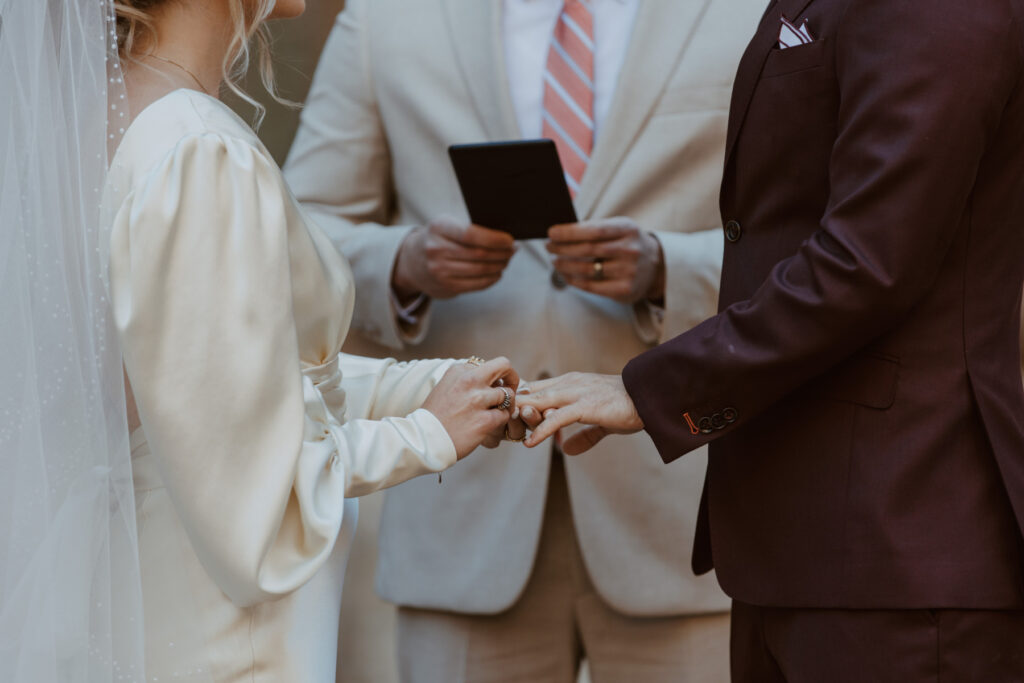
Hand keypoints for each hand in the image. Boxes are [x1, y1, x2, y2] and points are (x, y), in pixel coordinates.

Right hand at [393, 217, 515, 299]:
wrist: (413, 261)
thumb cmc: (441, 238)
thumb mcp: (447, 226)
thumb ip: (469, 229)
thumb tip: (505, 239)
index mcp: (438, 227)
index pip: (470, 234)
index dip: (494, 239)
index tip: (510, 240)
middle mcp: (436, 249)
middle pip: (478, 254)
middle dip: (502, 253)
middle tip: (513, 250)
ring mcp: (439, 270)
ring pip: (479, 270)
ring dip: (499, 266)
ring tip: (507, 260)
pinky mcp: (445, 286)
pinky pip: (476, 284)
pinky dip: (491, 279)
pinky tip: (498, 273)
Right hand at [422, 357, 519, 458]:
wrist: (424, 440)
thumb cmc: (434, 417)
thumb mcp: (445, 387)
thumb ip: (464, 380)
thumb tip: (487, 380)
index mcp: (459, 370)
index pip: (488, 365)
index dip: (493, 377)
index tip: (490, 387)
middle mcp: (470, 380)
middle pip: (504, 366)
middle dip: (511, 377)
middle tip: (509, 389)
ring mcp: (478, 400)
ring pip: (508, 394)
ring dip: (506, 405)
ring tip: (497, 413)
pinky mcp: (485, 420)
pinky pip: (505, 415)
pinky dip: (501, 421)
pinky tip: (491, 425)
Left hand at [517, 373, 642, 453]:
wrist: (650, 396)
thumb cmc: (628, 406)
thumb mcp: (601, 421)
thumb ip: (583, 435)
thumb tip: (565, 450)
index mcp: (569, 382)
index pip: (535, 389)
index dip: (519, 404)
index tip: (505, 420)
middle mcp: (568, 383)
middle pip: (531, 394)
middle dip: (513, 411)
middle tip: (498, 427)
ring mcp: (576, 393)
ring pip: (539, 403)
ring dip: (522, 418)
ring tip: (507, 433)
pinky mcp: (585, 406)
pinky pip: (557, 419)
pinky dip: (541, 430)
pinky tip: (530, 443)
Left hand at [547, 218, 664, 302]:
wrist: (655, 266)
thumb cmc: (627, 244)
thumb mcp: (618, 229)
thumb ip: (594, 229)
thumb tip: (559, 233)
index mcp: (627, 229)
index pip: (594, 230)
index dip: (570, 232)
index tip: (551, 233)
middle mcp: (630, 250)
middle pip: (588, 250)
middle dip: (563, 248)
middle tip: (549, 247)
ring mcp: (629, 271)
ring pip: (587, 269)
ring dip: (565, 265)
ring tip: (555, 261)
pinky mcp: (624, 289)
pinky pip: (591, 286)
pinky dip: (574, 280)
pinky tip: (566, 275)